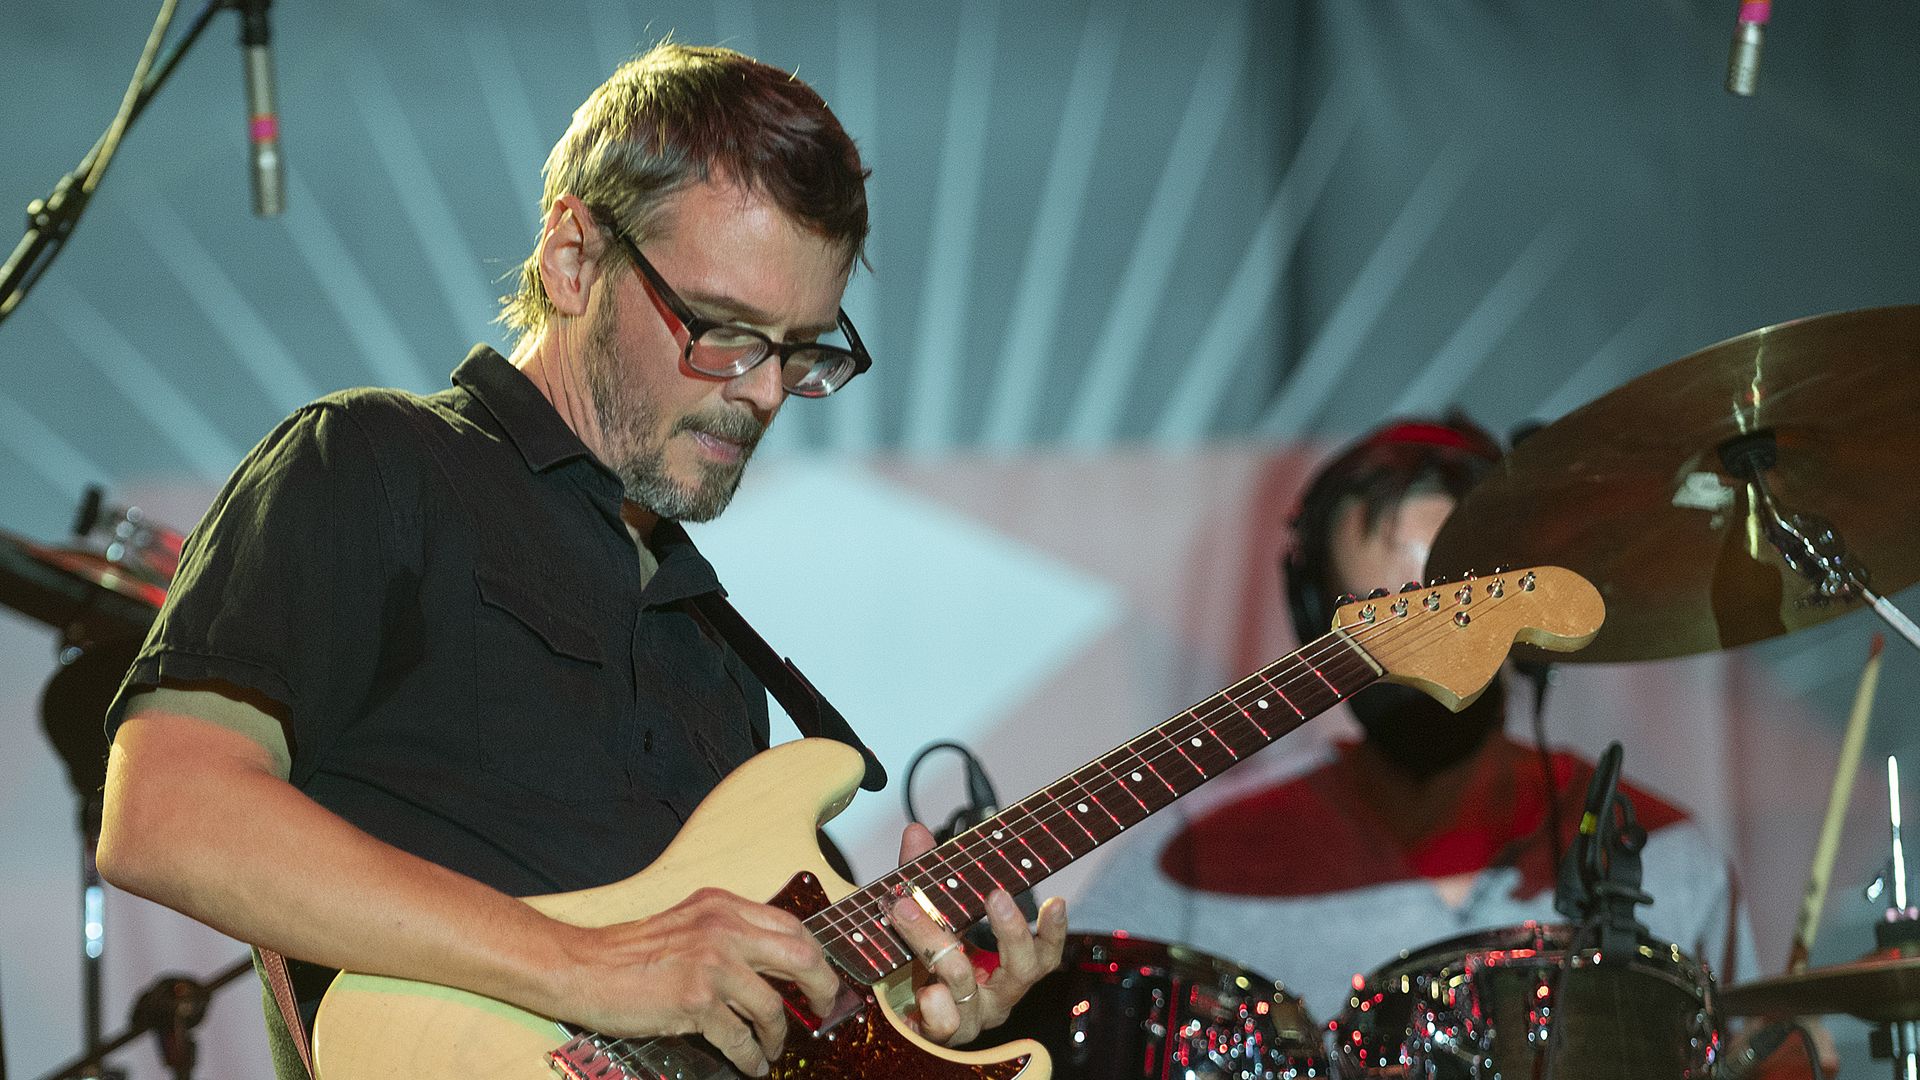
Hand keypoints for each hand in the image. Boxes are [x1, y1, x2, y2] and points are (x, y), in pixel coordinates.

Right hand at [550, 887, 841, 1076]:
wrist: (582, 968)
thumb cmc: (630, 953)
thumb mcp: (689, 924)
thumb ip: (729, 933)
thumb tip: (773, 965)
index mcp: (723, 906)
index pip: (792, 926)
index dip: (815, 956)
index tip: (822, 978)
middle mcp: (723, 928)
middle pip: (801, 957)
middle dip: (822, 988)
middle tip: (824, 1008)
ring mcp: (711, 964)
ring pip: (772, 1005)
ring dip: (779, 1034)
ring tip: (774, 1047)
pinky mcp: (695, 1000)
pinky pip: (740, 1037)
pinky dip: (752, 1056)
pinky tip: (753, 1065)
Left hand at [888, 823, 1067, 1044]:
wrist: (890, 1007)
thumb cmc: (924, 960)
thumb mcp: (930, 914)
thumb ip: (926, 875)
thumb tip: (916, 832)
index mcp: (1004, 971)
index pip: (1043, 954)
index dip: (1053, 930)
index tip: (1056, 900)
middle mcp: (994, 998)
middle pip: (1020, 970)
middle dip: (1012, 931)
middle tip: (996, 895)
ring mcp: (968, 1018)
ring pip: (968, 989)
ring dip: (943, 951)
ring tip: (919, 922)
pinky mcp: (936, 1033)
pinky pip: (942, 1027)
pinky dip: (936, 1010)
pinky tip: (927, 994)